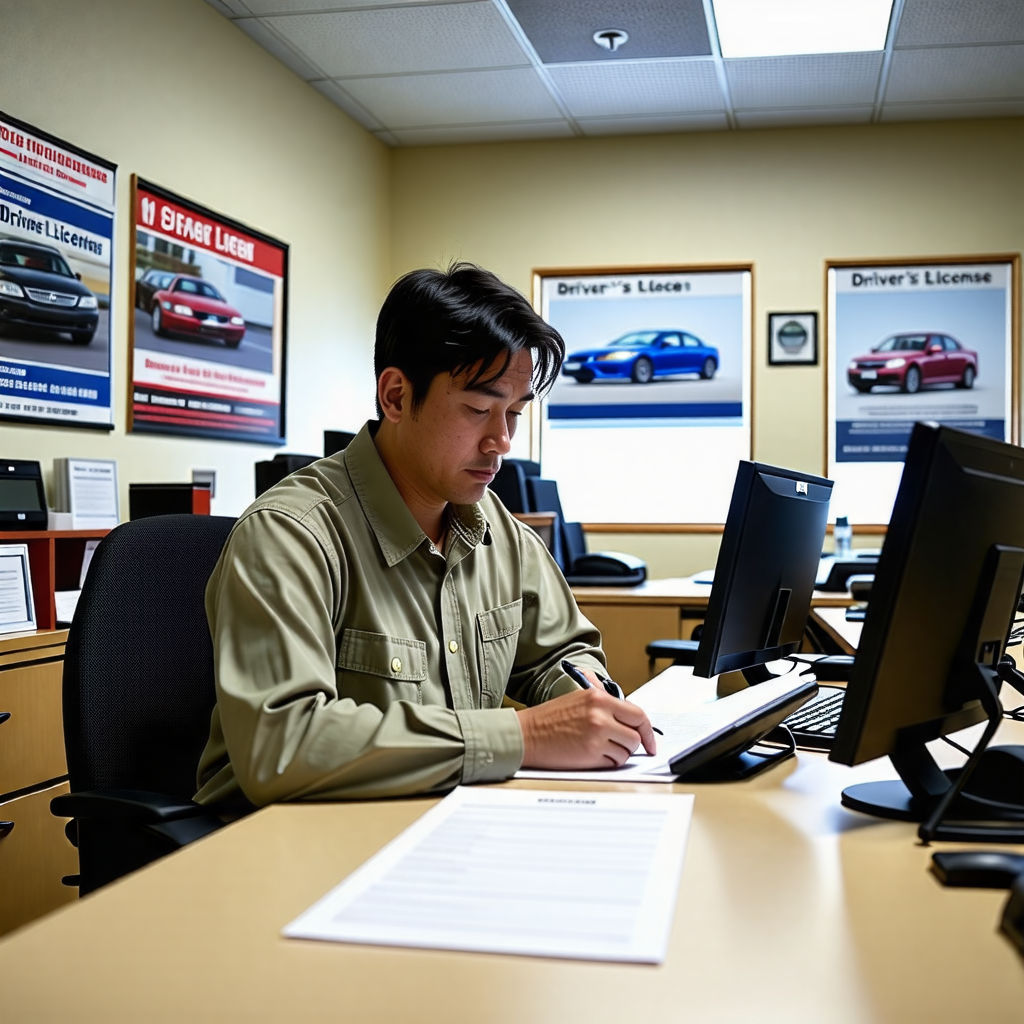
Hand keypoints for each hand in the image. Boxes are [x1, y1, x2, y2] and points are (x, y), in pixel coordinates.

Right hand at [516, 687, 656, 769]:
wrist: (527, 734)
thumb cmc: (549, 719)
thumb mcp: (578, 699)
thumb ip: (604, 703)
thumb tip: (629, 716)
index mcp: (599, 697)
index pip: (638, 714)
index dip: (648, 731)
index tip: (650, 741)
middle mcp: (600, 714)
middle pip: (635, 736)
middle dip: (631, 745)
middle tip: (619, 747)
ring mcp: (596, 735)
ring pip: (626, 752)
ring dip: (617, 754)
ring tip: (597, 749)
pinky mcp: (591, 754)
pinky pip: (612, 763)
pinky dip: (606, 763)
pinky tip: (590, 755)